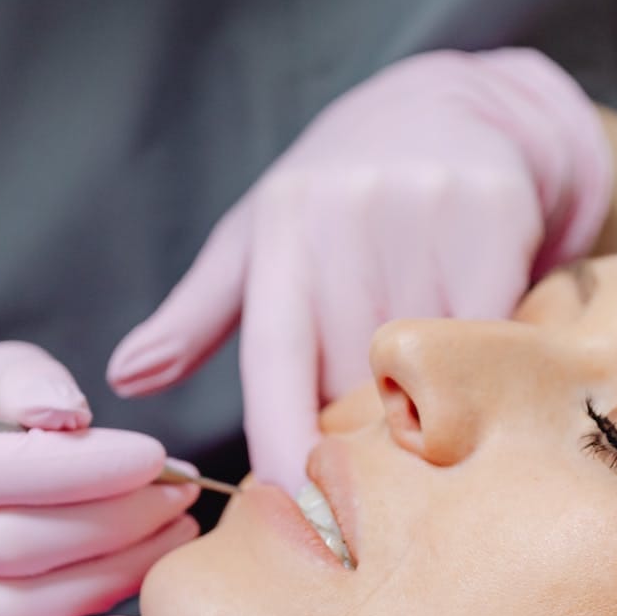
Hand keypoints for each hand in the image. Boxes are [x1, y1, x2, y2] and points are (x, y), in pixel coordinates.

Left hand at [106, 48, 612, 490]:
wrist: (445, 108)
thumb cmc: (333, 195)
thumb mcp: (256, 239)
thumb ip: (196, 317)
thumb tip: (125, 377)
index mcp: (279, 232)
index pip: (277, 359)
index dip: (284, 440)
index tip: (294, 507)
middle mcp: (344, 216)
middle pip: (355, 375)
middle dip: (358, 434)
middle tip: (368, 474)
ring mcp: (421, 212)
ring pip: (427, 358)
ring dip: (423, 404)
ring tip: (422, 413)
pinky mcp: (492, 213)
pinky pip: (490, 330)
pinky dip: (483, 367)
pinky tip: (478, 373)